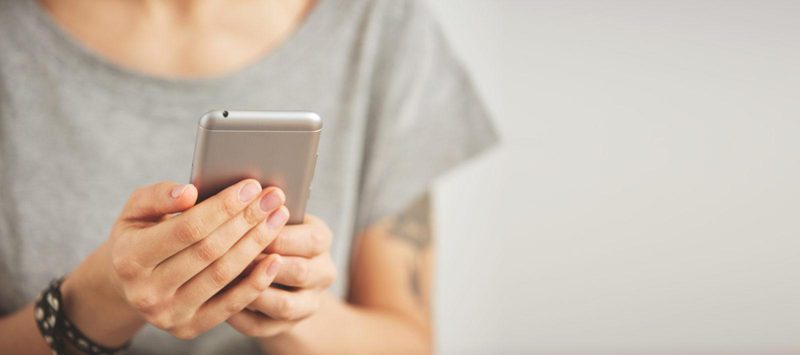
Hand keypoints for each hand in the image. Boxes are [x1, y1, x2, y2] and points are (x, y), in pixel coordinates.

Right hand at [61, 180, 289, 340]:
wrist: (128, 284)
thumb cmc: (140, 235)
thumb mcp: (136, 210)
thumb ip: (158, 196)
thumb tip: (189, 193)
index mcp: (129, 257)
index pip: (188, 229)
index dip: (223, 207)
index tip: (251, 187)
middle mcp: (146, 292)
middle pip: (210, 251)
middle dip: (246, 221)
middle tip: (273, 199)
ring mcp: (168, 314)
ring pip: (223, 275)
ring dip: (256, 245)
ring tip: (278, 219)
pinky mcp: (189, 329)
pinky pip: (230, 305)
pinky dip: (256, 282)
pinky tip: (275, 259)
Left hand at [226, 215, 335, 337]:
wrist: (282, 274)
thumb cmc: (268, 232)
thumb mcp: (272, 215)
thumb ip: (256, 206)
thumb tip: (223, 194)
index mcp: (321, 239)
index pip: (310, 239)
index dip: (276, 234)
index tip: (245, 227)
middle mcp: (322, 272)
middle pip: (300, 272)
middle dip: (263, 263)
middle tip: (230, 255)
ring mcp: (308, 303)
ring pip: (284, 306)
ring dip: (253, 292)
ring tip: (223, 280)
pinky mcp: (287, 326)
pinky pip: (263, 327)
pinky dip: (240, 316)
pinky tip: (219, 302)